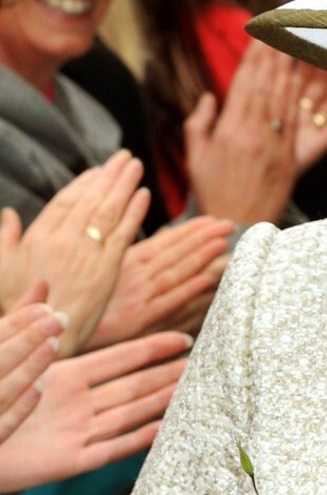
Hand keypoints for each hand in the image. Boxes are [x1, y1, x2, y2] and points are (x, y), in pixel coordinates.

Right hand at [0, 152, 150, 353]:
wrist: (39, 335)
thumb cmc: (18, 308)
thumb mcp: (3, 269)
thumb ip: (7, 239)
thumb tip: (8, 215)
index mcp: (39, 236)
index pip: (66, 201)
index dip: (84, 184)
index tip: (98, 172)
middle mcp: (63, 239)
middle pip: (90, 199)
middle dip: (109, 176)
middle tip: (125, 159)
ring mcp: (86, 253)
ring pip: (108, 211)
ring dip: (124, 185)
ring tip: (135, 167)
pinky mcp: (107, 270)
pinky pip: (123, 234)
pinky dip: (134, 213)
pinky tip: (144, 196)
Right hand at [0, 298, 64, 446]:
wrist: (1, 451)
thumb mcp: (4, 349)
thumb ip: (18, 322)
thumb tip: (44, 283)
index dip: (18, 322)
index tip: (47, 309)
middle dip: (26, 337)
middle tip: (59, 318)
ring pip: (0, 390)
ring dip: (26, 367)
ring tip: (54, 346)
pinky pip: (0, 426)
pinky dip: (18, 408)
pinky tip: (40, 390)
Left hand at [0, 330, 190, 492]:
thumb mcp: (5, 352)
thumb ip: (24, 322)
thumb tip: (44, 285)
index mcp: (66, 376)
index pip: (119, 358)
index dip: (151, 348)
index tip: (183, 339)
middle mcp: (79, 404)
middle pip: (133, 387)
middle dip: (167, 375)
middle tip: (201, 367)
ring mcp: (78, 432)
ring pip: (129, 414)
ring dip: (160, 403)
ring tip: (191, 392)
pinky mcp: (71, 461)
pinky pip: (110, 449)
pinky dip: (136, 441)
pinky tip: (161, 429)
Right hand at [86, 217, 233, 347]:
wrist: (65, 325)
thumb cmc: (85, 300)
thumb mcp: (109, 272)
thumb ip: (136, 258)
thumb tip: (163, 241)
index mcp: (129, 261)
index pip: (166, 242)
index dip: (191, 231)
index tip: (213, 221)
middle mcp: (137, 275)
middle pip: (176, 253)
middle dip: (203, 237)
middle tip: (229, 224)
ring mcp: (141, 295)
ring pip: (177, 271)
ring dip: (201, 257)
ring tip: (223, 243)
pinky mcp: (142, 318)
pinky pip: (170, 301)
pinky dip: (190, 289)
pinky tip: (209, 279)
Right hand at [186, 41, 326, 224]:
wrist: (237, 225)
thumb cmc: (213, 192)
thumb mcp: (195, 157)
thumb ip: (199, 123)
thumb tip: (209, 96)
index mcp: (228, 132)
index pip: (243, 86)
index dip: (252, 60)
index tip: (259, 39)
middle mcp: (252, 136)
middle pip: (266, 88)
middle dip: (274, 58)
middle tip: (282, 32)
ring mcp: (273, 147)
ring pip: (283, 101)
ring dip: (290, 72)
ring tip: (295, 47)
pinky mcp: (289, 160)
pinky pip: (296, 124)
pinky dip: (300, 100)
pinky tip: (304, 82)